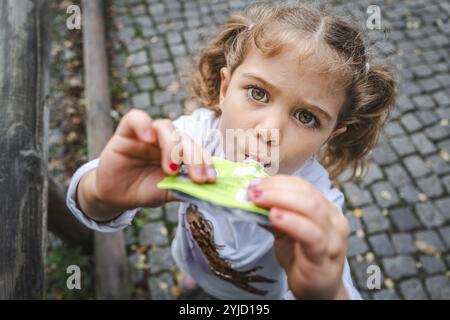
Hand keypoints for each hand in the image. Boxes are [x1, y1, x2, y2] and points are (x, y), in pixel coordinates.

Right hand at [92, 109, 215, 213]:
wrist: (114, 195)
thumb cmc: (143, 190)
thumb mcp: (165, 193)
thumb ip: (183, 189)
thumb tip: (205, 192)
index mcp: (180, 153)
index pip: (198, 150)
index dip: (206, 162)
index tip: (211, 179)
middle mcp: (167, 140)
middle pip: (185, 139)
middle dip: (194, 158)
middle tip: (197, 178)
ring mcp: (148, 134)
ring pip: (167, 127)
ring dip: (172, 147)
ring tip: (171, 170)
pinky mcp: (127, 131)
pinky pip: (137, 118)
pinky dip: (144, 125)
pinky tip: (149, 139)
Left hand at [247, 175, 349, 298]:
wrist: (317, 292)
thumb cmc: (302, 259)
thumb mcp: (285, 232)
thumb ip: (274, 214)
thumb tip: (251, 197)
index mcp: (324, 209)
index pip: (302, 186)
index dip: (277, 181)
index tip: (255, 182)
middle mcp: (332, 218)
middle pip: (306, 193)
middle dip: (276, 188)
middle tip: (252, 189)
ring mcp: (332, 236)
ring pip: (310, 208)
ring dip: (280, 199)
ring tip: (258, 198)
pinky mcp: (326, 254)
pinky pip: (311, 234)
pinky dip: (291, 222)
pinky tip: (274, 216)